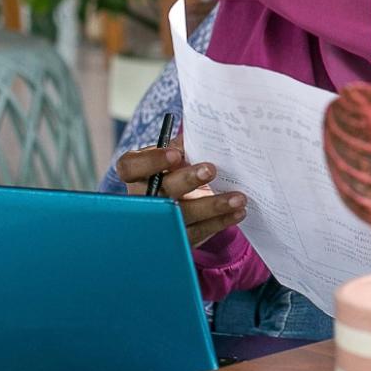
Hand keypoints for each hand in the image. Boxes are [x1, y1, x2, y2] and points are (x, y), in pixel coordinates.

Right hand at [115, 137, 246, 247]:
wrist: (184, 199)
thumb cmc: (179, 169)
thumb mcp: (178, 155)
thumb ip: (185, 146)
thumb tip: (205, 132)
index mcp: (138, 173)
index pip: (131, 167)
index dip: (151, 161)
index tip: (175, 154)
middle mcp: (144, 198)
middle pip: (160, 192)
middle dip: (186, 181)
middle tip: (211, 170)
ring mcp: (160, 221)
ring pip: (183, 215)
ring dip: (213, 205)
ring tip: (238, 197)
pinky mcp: (178, 237)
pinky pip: (199, 231)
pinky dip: (221, 221)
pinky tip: (238, 211)